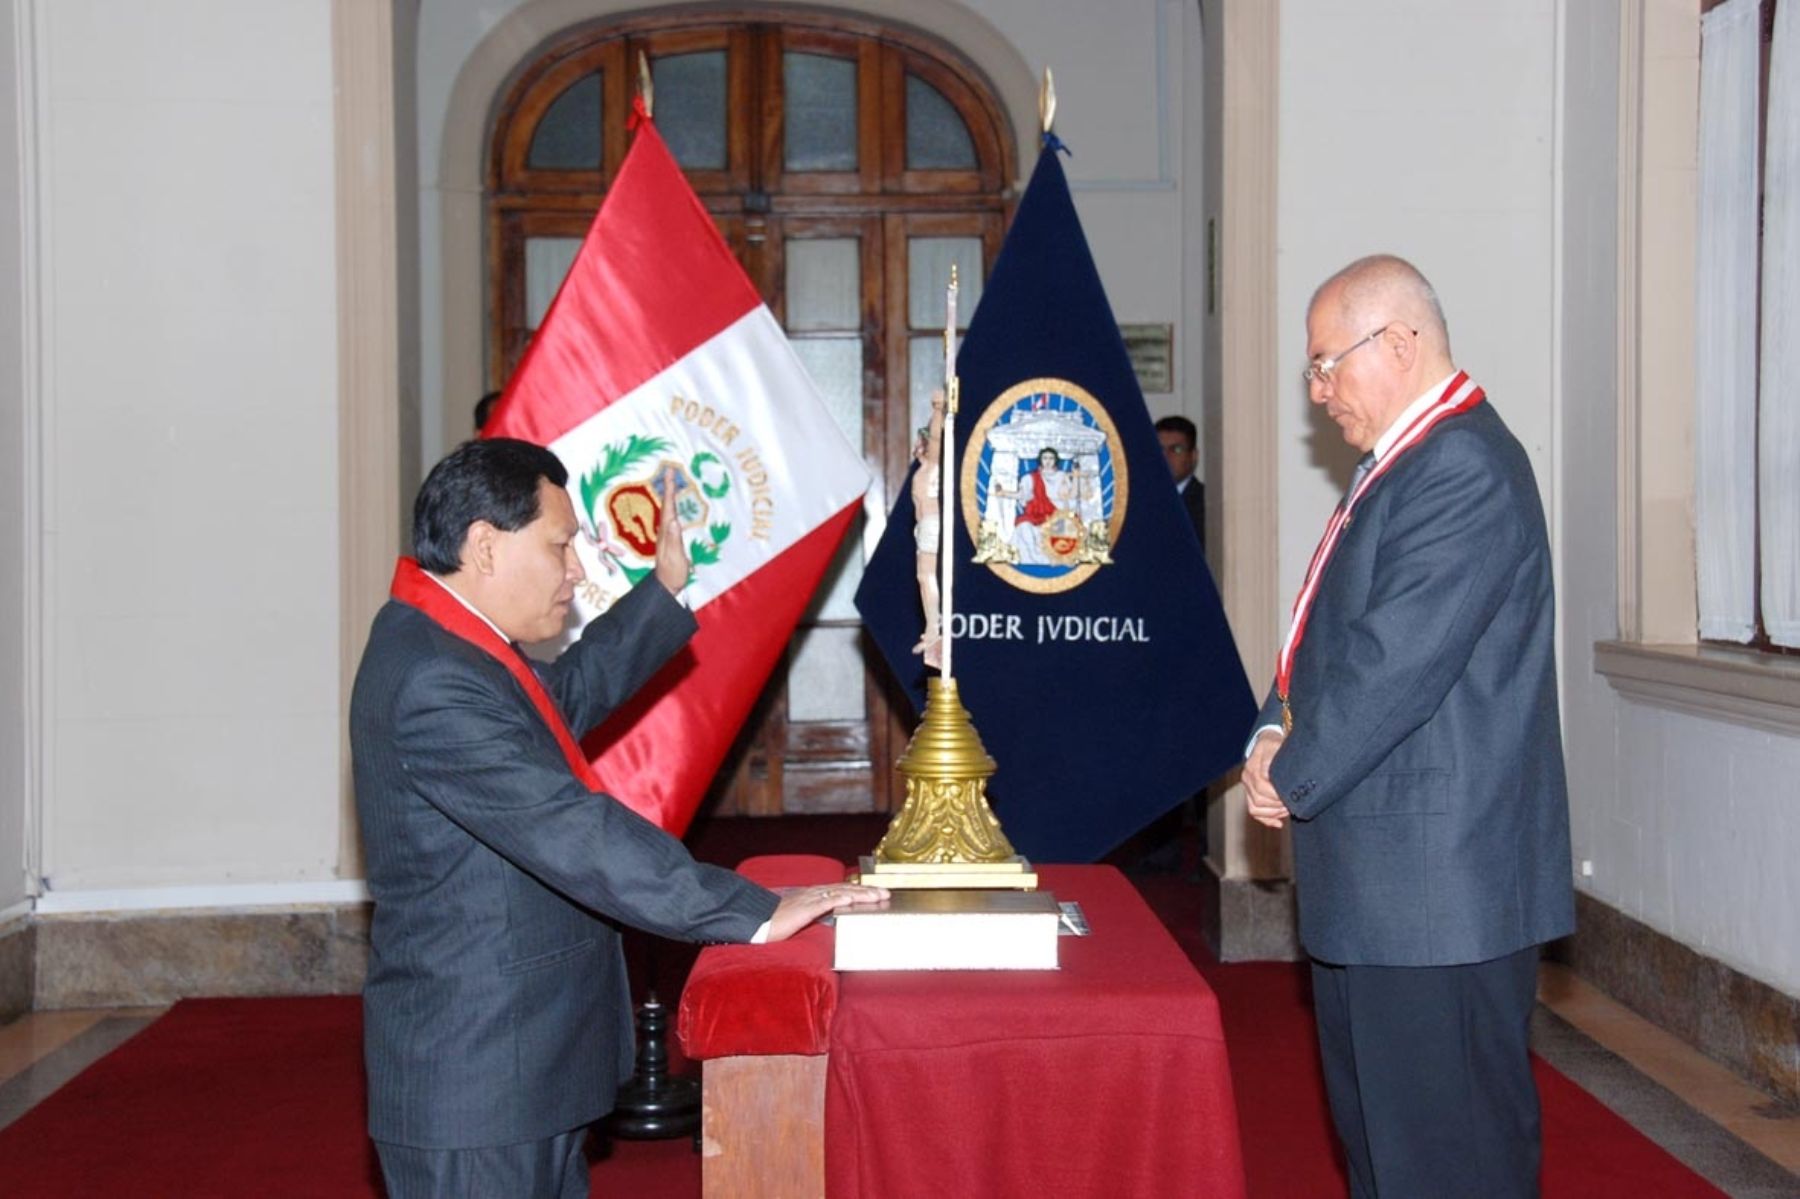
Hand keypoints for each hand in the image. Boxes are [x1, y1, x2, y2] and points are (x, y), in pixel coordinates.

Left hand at [653, 465, 689, 594]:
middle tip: (670, 471)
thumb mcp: (675, 557)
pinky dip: (673, 506)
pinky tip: (674, 506)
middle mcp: (665, 530)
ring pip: (668, 509)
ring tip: (671, 482)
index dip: (669, 490)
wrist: (666, 586)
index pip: (668, 507)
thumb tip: (674, 521)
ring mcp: (666, 534)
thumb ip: (674, 540)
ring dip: (670, 495)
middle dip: (668, 487)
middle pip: (666, 504)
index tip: (670, 474)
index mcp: (666, 532)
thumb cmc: (672, 573)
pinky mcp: (670, 539)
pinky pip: (671, 516)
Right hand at [764, 882, 889, 942]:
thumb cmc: (772, 921)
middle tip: (886, 893)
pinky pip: (823, 903)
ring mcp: (808, 900)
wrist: (754, 921)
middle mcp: (813, 894)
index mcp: (812, 895)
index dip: (860, 890)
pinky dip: (838, 899)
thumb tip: (827, 919)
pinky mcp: (802, 909)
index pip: (842, 890)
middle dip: (867, 891)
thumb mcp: (797, 917)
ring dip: (860, 894)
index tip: (876, 892)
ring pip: (839, 893)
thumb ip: (813, 915)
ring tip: (877, 895)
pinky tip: (850, 899)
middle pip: (846, 889)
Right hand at [1243, 729, 1290, 828]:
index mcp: (1254, 765)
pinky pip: (1254, 811)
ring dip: (1274, 813)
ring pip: (1255, 808)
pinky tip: (1279, 823)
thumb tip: (1281, 776)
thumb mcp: (1280, 746)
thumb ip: (1280, 759)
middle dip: (1278, 805)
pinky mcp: (1250, 793)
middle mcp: (1248, 776)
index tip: (1292, 796)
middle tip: (1293, 804)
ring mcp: (1247, 785)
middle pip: (1259, 799)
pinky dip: (1266, 819)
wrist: (1267, 741)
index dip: (1278, 795)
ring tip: (1288, 809)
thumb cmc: (1277, 744)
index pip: (1263, 786)